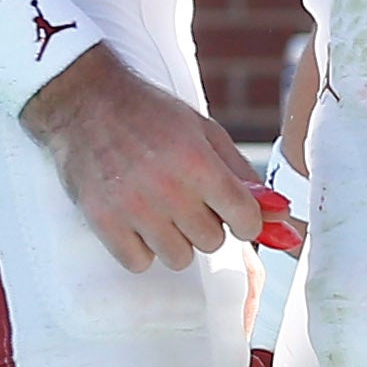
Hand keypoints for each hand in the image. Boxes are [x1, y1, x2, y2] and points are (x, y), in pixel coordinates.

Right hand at [24, 49, 261, 270]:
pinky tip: (136, 221)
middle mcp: (169, 189)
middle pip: (213, 242)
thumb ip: (242, 174)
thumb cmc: (151, 114)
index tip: (234, 212)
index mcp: (199, 162)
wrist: (85, 102)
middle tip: (187, 199)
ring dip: (175, 240)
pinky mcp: (103, 222)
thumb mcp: (204, 132)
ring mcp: (134, 209)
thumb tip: (281, 212)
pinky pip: (139, 263)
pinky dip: (141, 248)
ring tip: (160, 209)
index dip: (245, 220)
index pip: (246, 220)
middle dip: (207, 224)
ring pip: (179, 258)